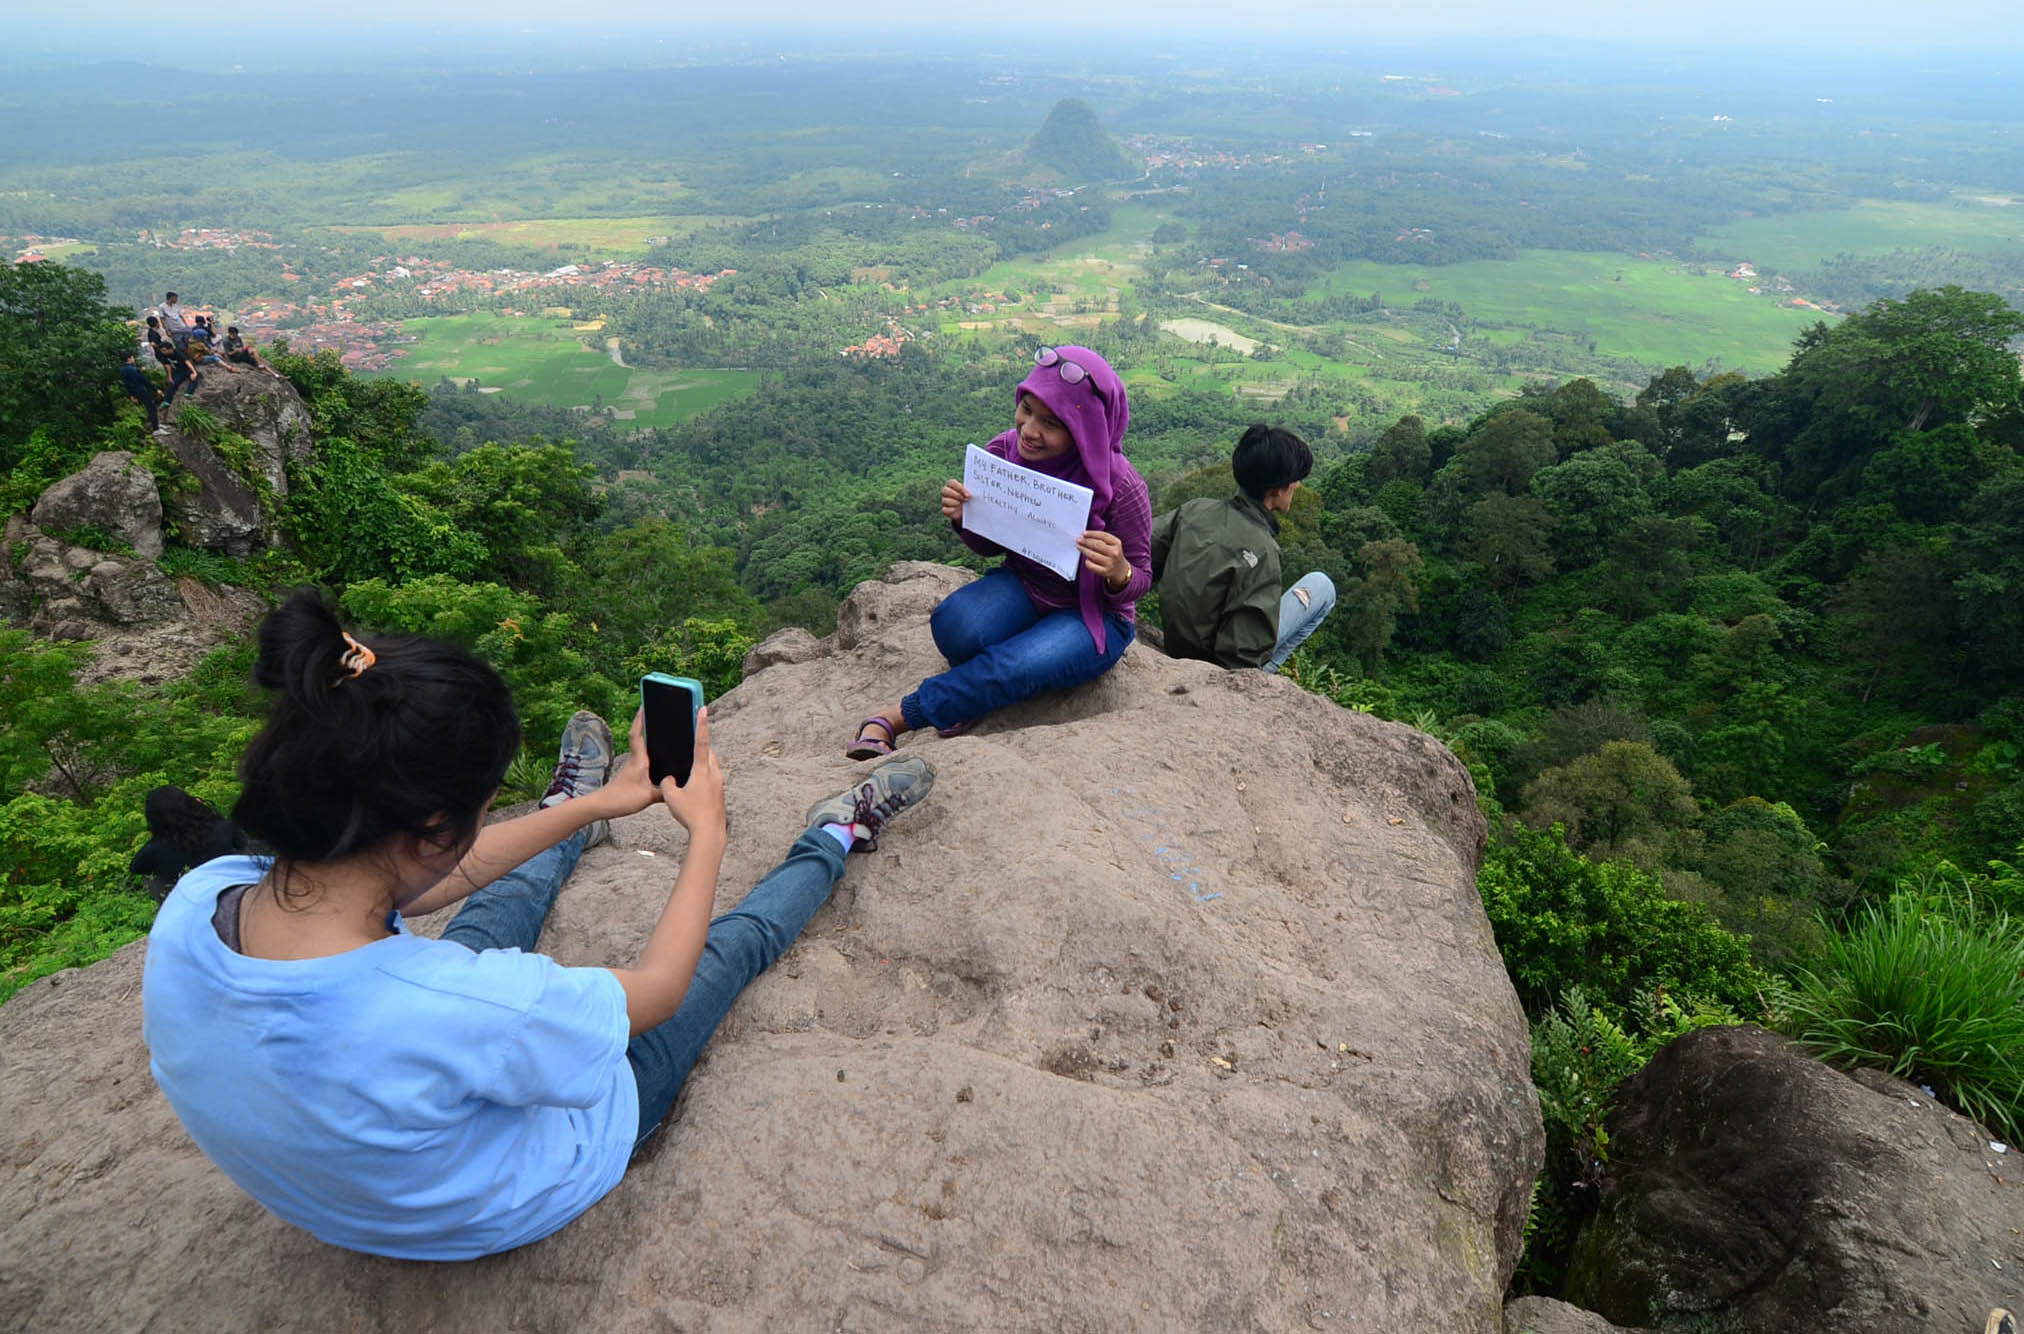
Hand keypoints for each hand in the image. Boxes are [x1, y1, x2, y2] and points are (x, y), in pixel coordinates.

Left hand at [597, 708, 663, 818]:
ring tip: (664, 737)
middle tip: (657, 715)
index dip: (640, 719)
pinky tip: (660, 766)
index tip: (644, 706)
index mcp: (638, 760)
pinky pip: (644, 763)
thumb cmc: (620, 799)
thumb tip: (680, 787)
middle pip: (641, 738)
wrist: (601, 807)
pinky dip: (652, 759)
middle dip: (647, 726)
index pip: (637, 734)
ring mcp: (632, 768)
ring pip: (643, 752)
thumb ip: (665, 792)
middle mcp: (634, 761)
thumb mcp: (648, 797)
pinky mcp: (632, 776)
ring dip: (650, 742)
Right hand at [658, 706, 726, 841]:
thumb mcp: (671, 797)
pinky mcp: (720, 792)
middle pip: (708, 752)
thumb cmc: (690, 814)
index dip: (700, 724)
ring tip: (688, 765)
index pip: (701, 742)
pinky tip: (694, 784)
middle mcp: (714, 773)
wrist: (709, 832)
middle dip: (699, 745)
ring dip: (701, 762)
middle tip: (689, 738)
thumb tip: (668, 779)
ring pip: (711, 765)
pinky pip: (712, 777)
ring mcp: (719, 783)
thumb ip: (667, 783)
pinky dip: (703, 775)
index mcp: (702, 770)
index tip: (702, 708)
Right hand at [940, 479, 970, 521]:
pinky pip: (945, 510)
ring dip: (955, 502)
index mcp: (951, 485)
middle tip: (966, 499)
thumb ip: (969, 491)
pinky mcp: (945, 510)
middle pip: (945, 490)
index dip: (959, 488)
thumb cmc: (968, 498)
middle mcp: (946, 492)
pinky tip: (957, 510)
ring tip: (963, 504)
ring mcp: (944, 501)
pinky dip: (952, 510)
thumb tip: (975, 493)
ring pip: (945, 500)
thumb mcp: (969, 493)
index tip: (968, 494)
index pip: (951, 483)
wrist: (967, 509)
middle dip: (957, 495)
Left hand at [1078, 530, 1129, 588]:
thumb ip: (1102, 539)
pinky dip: (1087, 562)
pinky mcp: (1105, 571)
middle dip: (1086, 541)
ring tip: (1079, 547)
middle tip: (1078, 540)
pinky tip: (1086, 559)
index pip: (1103, 536)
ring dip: (1084, 550)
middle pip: (1097, 545)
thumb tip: (1085, 536)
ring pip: (1092, 555)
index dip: (1092, 534)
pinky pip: (1091, 566)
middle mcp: (1114, 553)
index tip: (1084, 533)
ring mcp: (1110, 563)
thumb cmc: (1113, 554)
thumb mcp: (1113, 545)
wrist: (1120, 570)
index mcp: (1117, 543)